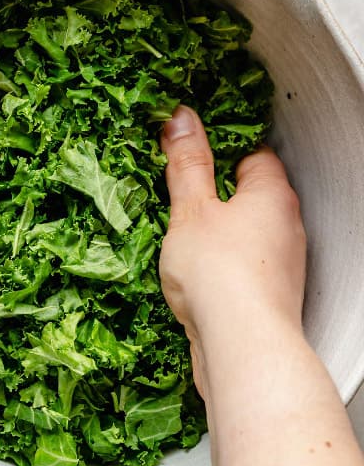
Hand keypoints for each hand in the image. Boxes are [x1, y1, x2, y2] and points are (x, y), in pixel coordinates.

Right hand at [158, 105, 306, 395]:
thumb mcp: (189, 210)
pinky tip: (195, 276)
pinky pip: (243, 266)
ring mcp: (282, 264)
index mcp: (273, 195)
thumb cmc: (221, 276)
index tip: (190, 151)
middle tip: (179, 195)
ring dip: (218, 233)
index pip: (252, 155)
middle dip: (216, 194)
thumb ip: (186, 165)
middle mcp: (287, 226)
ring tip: (182, 238)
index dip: (220, 150)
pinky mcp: (269, 295)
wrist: (241, 344)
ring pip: (248, 233)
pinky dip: (220, 265)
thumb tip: (182, 122)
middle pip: (251, 195)